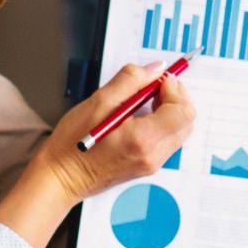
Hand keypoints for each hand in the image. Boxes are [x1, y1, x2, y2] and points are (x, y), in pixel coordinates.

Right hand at [0, 63, 194, 247]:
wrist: (61, 179)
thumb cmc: (72, 144)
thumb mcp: (97, 102)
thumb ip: (130, 80)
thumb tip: (156, 68)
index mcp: (142, 139)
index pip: (182, 111)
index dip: (174, 89)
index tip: (157, 80)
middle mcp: (153, 155)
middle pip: (186, 121)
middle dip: (176, 98)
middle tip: (153, 87)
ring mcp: (152, 164)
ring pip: (180, 131)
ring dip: (170, 110)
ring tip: (144, 101)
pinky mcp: (147, 167)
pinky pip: (168, 140)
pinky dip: (162, 123)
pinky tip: (140, 117)